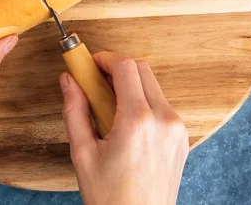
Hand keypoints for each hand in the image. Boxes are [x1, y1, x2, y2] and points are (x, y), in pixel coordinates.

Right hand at [60, 52, 189, 204]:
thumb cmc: (111, 198)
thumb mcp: (83, 154)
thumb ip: (75, 110)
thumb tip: (68, 80)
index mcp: (138, 121)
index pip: (126, 67)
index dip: (105, 58)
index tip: (90, 63)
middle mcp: (164, 119)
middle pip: (143, 70)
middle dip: (118, 68)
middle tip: (95, 81)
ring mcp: (177, 129)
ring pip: (153, 87)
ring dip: (131, 86)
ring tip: (107, 108)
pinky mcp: (182, 138)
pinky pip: (162, 106)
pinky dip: (143, 103)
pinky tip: (125, 123)